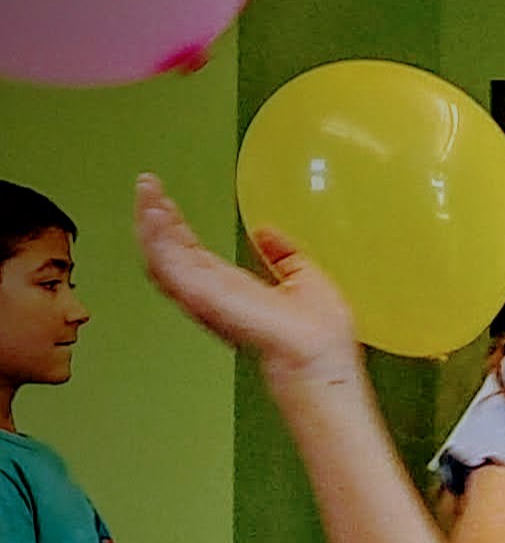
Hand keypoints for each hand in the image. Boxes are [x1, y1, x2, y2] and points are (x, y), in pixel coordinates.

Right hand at [132, 177, 358, 380]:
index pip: (191, 253)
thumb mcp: (304, 281)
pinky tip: (154, 214)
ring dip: (151, 222)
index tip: (165, 199)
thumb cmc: (318, 336)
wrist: (320, 357)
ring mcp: (203, 296)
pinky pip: (169, 265)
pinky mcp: (202, 297)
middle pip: (169, 251)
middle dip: (154, 217)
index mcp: (231, 289)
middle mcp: (211, 294)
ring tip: (146, 192)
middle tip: (146, 185)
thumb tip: (267, 233)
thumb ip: (284, 256)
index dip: (176, 226)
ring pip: (162, 255)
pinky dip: (158, 239)